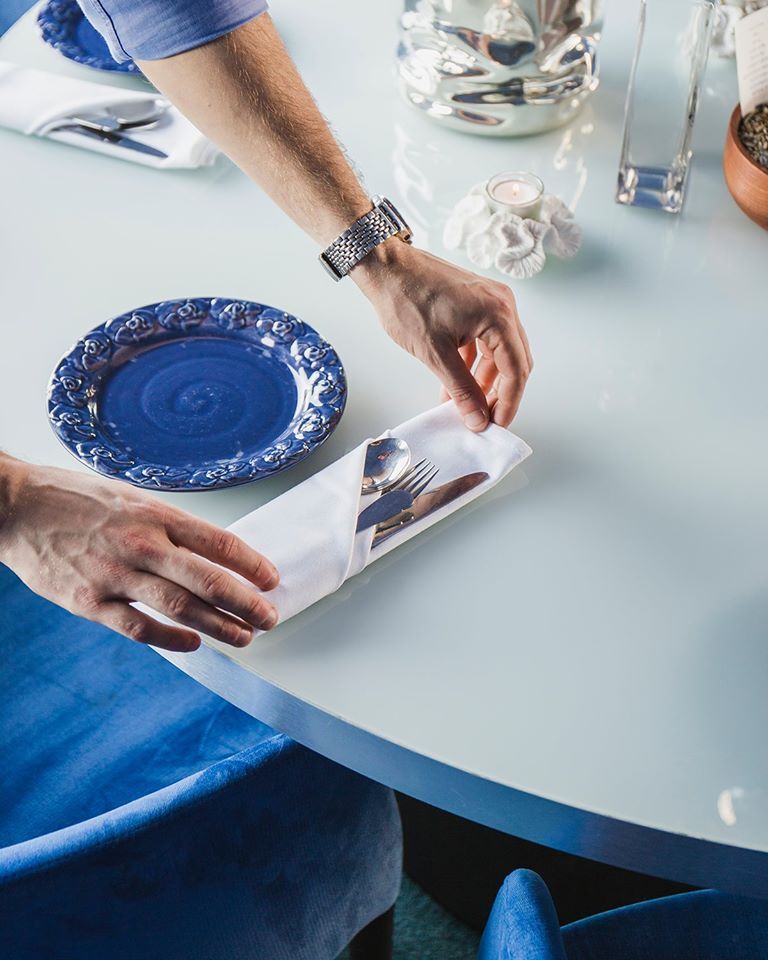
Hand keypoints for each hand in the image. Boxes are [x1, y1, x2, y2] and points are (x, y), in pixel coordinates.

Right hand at [0, 456, 278, 651]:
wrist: (17, 508)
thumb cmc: (78, 500)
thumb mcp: (131, 497)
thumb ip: (169, 524)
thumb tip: (212, 549)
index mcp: (155, 515)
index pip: (218, 542)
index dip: (251, 564)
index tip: (272, 579)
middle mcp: (141, 544)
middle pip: (207, 580)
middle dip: (246, 602)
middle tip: (269, 617)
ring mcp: (115, 575)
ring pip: (180, 608)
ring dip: (219, 626)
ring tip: (244, 636)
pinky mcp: (90, 602)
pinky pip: (139, 627)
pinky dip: (171, 639)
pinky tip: (193, 644)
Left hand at [354, 242, 532, 430]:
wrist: (385, 268)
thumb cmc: (406, 299)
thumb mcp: (435, 354)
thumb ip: (461, 390)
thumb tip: (477, 417)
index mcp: (498, 315)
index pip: (517, 369)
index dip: (508, 402)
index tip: (496, 424)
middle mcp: (501, 305)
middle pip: (514, 360)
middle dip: (500, 393)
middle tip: (485, 418)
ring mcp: (489, 302)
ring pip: (498, 352)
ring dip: (485, 380)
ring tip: (466, 404)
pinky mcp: (475, 303)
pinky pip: (484, 340)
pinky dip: (473, 363)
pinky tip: (456, 383)